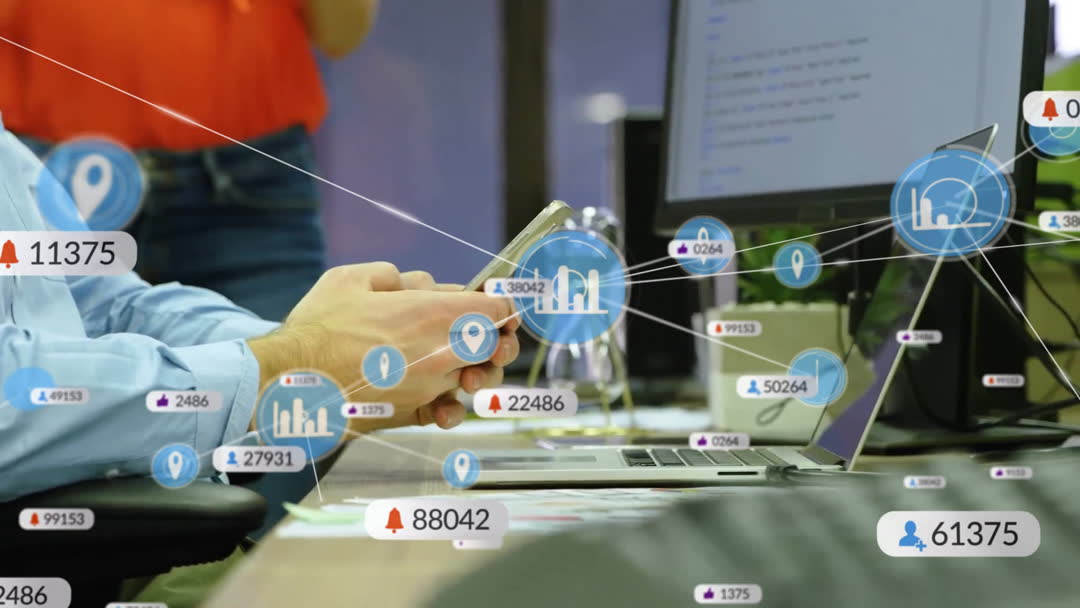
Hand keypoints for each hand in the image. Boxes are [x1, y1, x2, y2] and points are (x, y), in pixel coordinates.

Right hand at [247, 263, 519, 433]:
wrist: (291, 384)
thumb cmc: (318, 330)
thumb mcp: (352, 279)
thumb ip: (392, 277)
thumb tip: (408, 286)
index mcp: (434, 314)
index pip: (497, 307)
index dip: (501, 301)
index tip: (494, 299)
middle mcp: (442, 353)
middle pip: (496, 346)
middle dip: (498, 338)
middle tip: (488, 332)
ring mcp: (431, 388)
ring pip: (476, 380)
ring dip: (477, 372)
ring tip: (464, 366)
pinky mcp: (414, 414)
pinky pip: (448, 413)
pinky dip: (450, 407)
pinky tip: (442, 401)